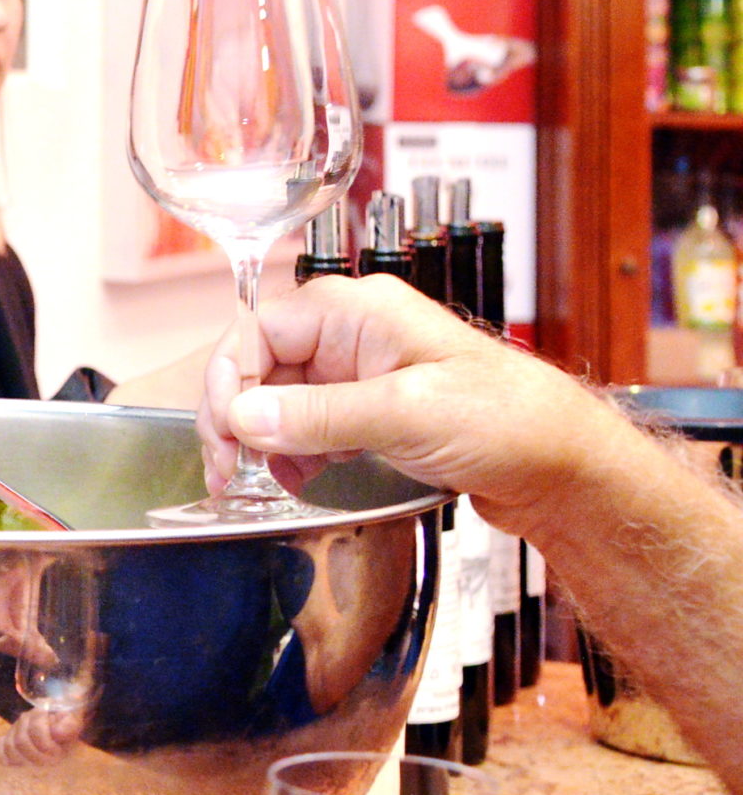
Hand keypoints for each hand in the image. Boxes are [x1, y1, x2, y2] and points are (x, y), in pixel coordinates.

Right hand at [198, 274, 621, 536]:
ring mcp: (362, 375)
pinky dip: (294, 454)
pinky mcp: (372, 412)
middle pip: (261, 364)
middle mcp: (353, 335)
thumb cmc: (511, 421)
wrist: (568, 469)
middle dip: (239, 415)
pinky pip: (310, 425)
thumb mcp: (407, 414)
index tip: (226, 434)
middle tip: (230, 470)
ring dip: (264, 439)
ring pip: (280, 398)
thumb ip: (319, 415)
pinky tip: (298, 480)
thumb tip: (244, 415)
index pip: (259, 329)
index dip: (229, 379)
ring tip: (262, 482)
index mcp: (358, 312)